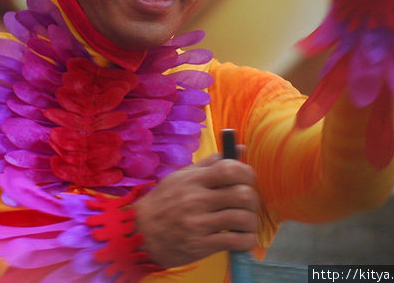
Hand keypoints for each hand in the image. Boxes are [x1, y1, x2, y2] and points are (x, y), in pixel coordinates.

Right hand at [134, 148, 258, 267]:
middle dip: (253, 199)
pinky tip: (242, 237)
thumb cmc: (164, 201)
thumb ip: (212, 163)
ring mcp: (199, 224)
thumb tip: (241, 149)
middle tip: (249, 204)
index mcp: (193, 180)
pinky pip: (236, 242)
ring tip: (246, 222)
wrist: (140, 232)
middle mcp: (197, 200)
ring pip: (242, 219)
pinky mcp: (201, 245)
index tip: (248, 179)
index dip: (247, 173)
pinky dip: (247, 240)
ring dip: (251, 221)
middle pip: (242, 194)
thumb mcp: (182, 176)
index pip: (229, 169)